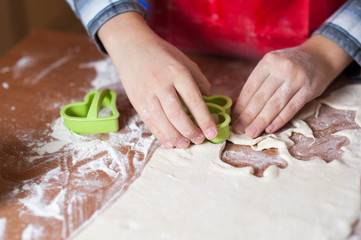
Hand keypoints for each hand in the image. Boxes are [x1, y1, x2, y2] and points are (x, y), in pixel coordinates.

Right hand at [98, 13, 217, 147]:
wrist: (131, 46)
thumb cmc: (162, 54)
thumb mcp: (184, 60)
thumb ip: (199, 80)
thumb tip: (209, 101)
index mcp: (177, 72)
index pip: (194, 100)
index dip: (204, 119)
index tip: (212, 132)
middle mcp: (161, 83)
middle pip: (177, 114)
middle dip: (190, 131)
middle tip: (199, 140)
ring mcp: (147, 93)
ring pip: (162, 121)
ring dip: (175, 137)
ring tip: (185, 145)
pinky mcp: (136, 101)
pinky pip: (149, 122)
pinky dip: (160, 134)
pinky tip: (169, 142)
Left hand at [232, 35, 352, 137]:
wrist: (321, 56)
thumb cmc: (290, 64)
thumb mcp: (273, 65)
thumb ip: (259, 82)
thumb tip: (238, 105)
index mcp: (269, 61)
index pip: (251, 87)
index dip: (241, 105)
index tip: (234, 118)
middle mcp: (282, 68)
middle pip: (261, 97)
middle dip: (248, 116)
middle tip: (239, 129)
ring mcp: (297, 79)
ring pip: (275, 104)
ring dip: (261, 121)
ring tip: (251, 132)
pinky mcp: (309, 90)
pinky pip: (291, 108)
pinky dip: (279, 120)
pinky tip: (269, 129)